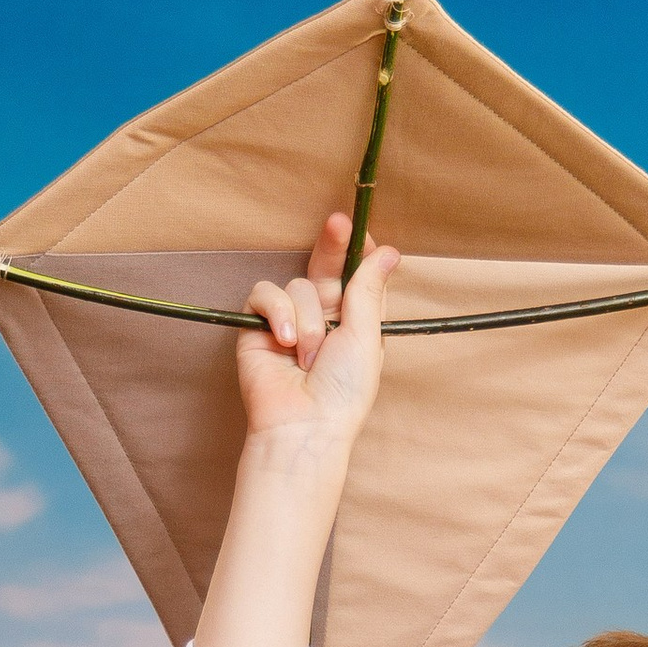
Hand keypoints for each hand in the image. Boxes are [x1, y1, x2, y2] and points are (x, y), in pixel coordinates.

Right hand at [235, 213, 400, 459]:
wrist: (303, 424)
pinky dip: (276, 313)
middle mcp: (323, 317)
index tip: (362, 232)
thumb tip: (388, 252)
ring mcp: (290, 319)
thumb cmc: (343, 392)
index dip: (358, 252)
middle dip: (333, 245)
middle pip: (326, 266)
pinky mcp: (259, 324)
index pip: (356, 275)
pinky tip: (283, 341)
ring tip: (308, 356)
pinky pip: (265, 294)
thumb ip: (368, 291)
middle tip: (339, 221)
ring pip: (298, 285)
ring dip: (306, 320)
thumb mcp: (365, 337)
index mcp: (354, 322)